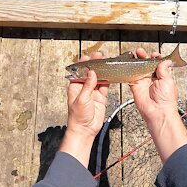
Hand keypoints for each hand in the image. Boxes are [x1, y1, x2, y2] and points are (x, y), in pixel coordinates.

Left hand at [60, 52, 108, 166]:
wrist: (85, 130)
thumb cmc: (78, 117)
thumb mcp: (82, 99)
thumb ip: (88, 85)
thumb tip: (92, 73)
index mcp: (75, 87)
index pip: (79, 72)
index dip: (83, 64)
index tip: (88, 57)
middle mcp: (84, 88)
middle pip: (90, 74)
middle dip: (95, 65)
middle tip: (100, 56)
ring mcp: (92, 93)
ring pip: (98, 79)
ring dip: (102, 71)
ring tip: (107, 62)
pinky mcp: (100, 98)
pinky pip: (105, 87)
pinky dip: (108, 80)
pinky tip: (111, 74)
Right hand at [129, 48, 186, 161]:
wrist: (158, 112)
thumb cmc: (166, 100)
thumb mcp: (168, 81)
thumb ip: (164, 69)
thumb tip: (165, 61)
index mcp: (162, 77)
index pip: (158, 64)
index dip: (155, 58)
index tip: (154, 54)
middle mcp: (152, 79)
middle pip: (146, 65)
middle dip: (144, 57)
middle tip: (141, 52)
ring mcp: (143, 83)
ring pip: (138, 69)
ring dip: (136, 61)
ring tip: (135, 54)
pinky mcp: (135, 87)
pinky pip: (131, 77)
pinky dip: (129, 70)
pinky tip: (129, 64)